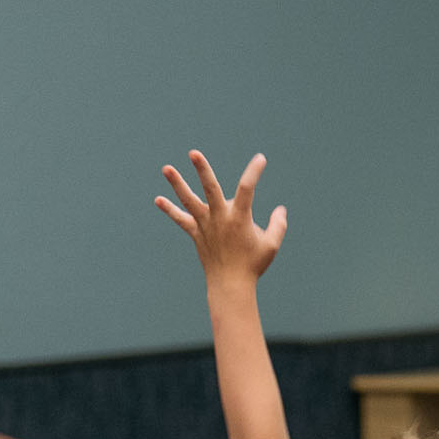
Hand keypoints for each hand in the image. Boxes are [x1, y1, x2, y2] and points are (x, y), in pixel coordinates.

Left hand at [156, 151, 285, 284]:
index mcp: (240, 217)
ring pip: (189, 201)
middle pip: (209, 189)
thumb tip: (281, 209)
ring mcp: (205, 225)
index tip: (260, 158)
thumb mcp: (271, 245)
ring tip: (166, 168)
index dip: (254, 172)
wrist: (230, 286)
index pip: (247, 188)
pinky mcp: (196, 234)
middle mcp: (220, 218)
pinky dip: (170, 210)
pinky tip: (158, 199)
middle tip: (193, 153)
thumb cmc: (253, 265)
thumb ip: (278, 225)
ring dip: (178, 184)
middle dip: (202, 170)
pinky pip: (181, 220)